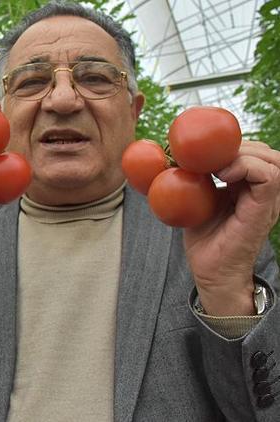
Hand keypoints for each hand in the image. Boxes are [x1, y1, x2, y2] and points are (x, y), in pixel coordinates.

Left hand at [184, 141, 279, 314]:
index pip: (252, 152)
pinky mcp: (264, 209)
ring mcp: (267, 200)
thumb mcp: (195, 201)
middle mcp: (263, 191)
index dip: (230, 144)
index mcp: (250, 187)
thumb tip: (169, 156)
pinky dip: (246, 166)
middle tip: (208, 155)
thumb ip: (193, 179)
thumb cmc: (203, 240)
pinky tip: (222, 173)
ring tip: (215, 165)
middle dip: (237, 145)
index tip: (201, 150)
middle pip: (265, 151)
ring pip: (271, 159)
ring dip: (242, 153)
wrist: (210, 271)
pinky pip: (268, 177)